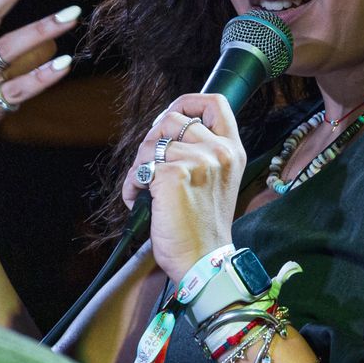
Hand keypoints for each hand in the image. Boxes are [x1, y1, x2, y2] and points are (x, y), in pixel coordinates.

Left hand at [121, 93, 245, 281]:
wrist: (204, 261)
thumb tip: (166, 130)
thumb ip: (202, 153)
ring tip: (144, 190)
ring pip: (150, 143)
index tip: (172, 115)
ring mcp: (197, 161)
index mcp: (232, 151)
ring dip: (140, 166)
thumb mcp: (216, 181)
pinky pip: (139, 169)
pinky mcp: (173, 175)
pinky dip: (131, 186)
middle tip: (149, 166)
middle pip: (172, 118)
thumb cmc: (204, 227)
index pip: (214, 104)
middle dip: (151, 139)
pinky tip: (138, 201)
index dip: (188, 101)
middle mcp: (219, 151)